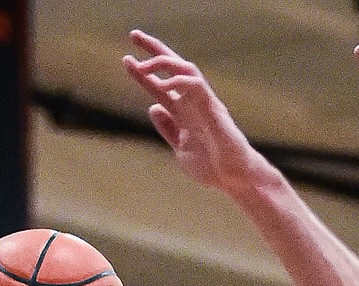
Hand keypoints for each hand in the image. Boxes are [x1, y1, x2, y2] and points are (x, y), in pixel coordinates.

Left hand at [124, 32, 252, 192]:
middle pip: (172, 67)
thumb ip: (167, 128)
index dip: (143, 74)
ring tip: (142, 65)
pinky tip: (162, 84)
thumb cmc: (211, 166)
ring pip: (184, 69)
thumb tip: (153, 108)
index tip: (126, 60)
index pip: (159, 86)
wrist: (232, 178)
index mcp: (183, 112)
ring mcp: (203, 102)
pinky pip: (196, 85)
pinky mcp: (213, 107)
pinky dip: (178, 81)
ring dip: (163, 62)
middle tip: (134, 35)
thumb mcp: (180, 148)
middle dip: (153, 50)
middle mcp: (192, 101)